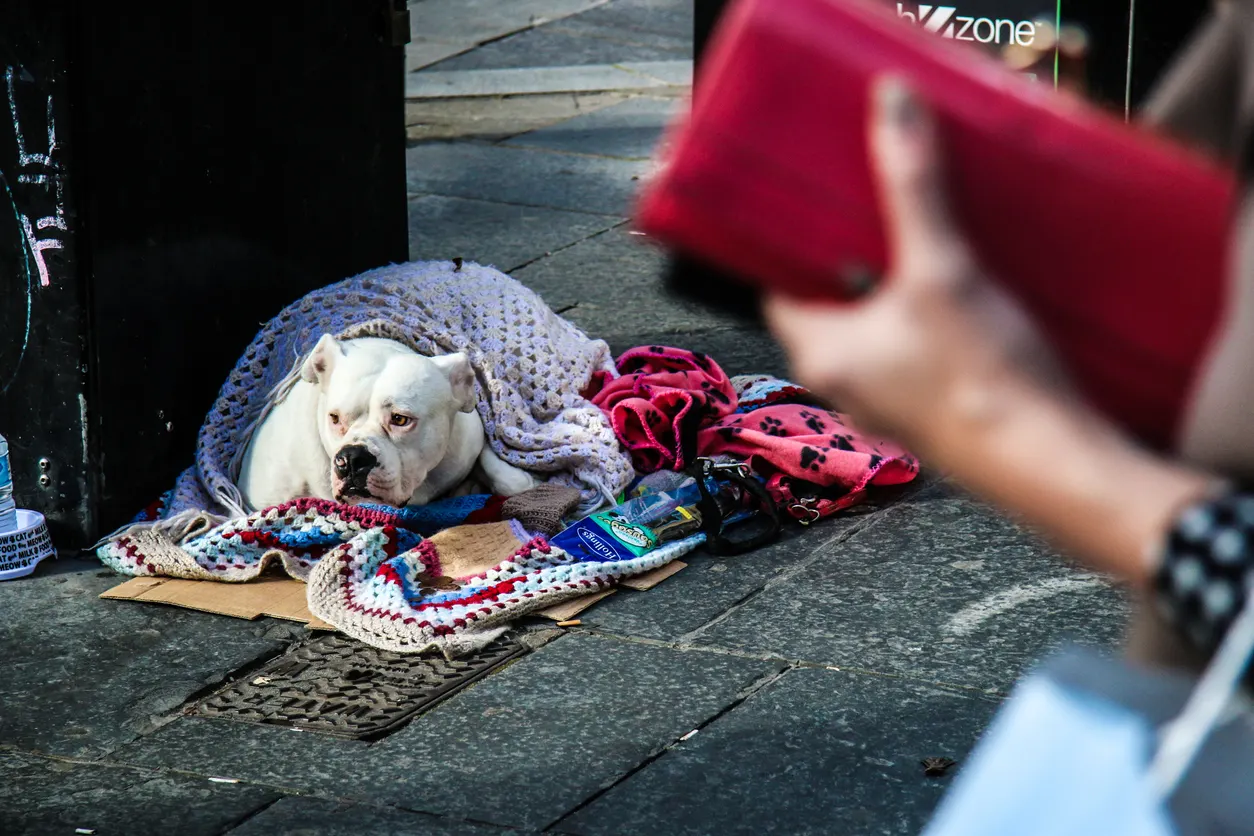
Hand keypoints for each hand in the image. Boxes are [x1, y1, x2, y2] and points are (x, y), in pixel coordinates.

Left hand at [762, 77, 1064, 461]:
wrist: (1050, 462)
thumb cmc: (984, 383)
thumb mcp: (942, 270)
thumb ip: (913, 188)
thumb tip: (890, 110)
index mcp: (818, 352)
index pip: (776, 283)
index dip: (793, 239)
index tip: (816, 199)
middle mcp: (840, 381)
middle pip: (827, 297)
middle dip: (853, 252)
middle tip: (876, 204)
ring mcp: (884, 398)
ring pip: (872, 322)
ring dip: (892, 283)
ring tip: (921, 237)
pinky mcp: (926, 407)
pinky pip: (909, 346)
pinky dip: (924, 314)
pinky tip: (959, 290)